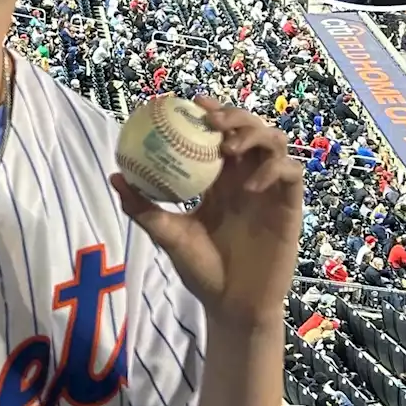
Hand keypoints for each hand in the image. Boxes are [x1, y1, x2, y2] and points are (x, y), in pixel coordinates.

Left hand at [111, 97, 302, 327]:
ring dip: (254, 136)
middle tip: (212, 120)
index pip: (219, 134)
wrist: (231, 305)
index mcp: (219, 179)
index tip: (193, 100)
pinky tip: (249, 186)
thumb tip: (115, 176)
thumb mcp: (168, 235)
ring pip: (276, 142)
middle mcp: (246, 178)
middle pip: (250, 129)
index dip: (211, 111)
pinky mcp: (290, 206)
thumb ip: (143, 207)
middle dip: (234, 116)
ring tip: (229, 148)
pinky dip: (272, 170)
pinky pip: (290, 174)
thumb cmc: (201, 270)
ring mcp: (270, 190)